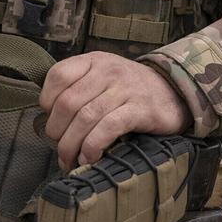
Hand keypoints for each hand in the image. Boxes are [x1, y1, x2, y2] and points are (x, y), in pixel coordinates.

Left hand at [39, 52, 191, 170]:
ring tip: (70, 160)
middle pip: (68, 103)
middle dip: (57, 132)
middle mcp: (108, 71)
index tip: (52, 121)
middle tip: (60, 149)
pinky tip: (90, 158)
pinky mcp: (141, 109)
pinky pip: (108, 127)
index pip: (58, 76)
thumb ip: (79, 88)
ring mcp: (125, 89)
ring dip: (71, 145)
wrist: (174, 91)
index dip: (47, 102)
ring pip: (85, 118)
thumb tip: (49, 119)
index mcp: (94, 61)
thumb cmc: (131, 90)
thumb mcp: (104, 77)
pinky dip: (93, 146)